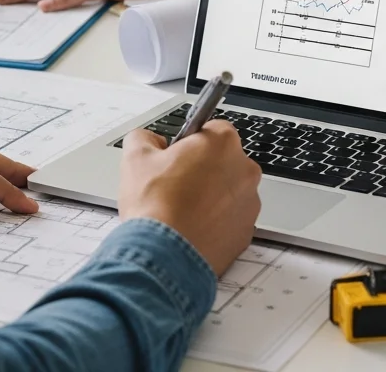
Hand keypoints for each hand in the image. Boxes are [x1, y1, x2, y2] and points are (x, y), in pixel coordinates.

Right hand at [118, 122, 261, 274]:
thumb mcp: (135, 156)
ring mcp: (249, 204)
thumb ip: (145, 137)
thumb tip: (150, 141)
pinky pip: (230, 219)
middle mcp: (244, 170)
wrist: (164, 256)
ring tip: (180, 210)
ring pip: (228, 191)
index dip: (190, 142)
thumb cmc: (155, 206)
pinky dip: (214, 222)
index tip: (177, 155)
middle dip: (203, 169)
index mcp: (222, 143)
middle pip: (223, 161)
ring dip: (210, 196)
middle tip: (175, 184)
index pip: (212, 129)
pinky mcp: (246, 233)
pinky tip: (190, 228)